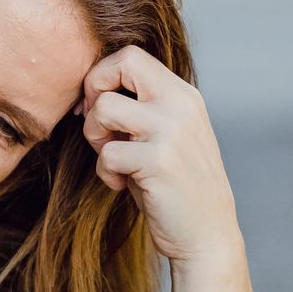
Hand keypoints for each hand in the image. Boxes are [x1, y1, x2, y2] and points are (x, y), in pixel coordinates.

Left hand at [75, 45, 241, 267]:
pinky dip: (105, 172)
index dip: (102, 76)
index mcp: (182, 95)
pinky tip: (123, 185)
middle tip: (101, 129)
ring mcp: (173, 132)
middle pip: (121, 65)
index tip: (95, 108)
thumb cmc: (172, 185)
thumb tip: (87, 92)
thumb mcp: (162, 136)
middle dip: (94, 94)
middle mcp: (181, 106)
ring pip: (105, 108)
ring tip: (114, 160)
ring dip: (96, 137)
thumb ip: (137, 108)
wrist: (206, 235)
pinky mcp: (160, 161)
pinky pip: (107, 153)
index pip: (131, 56)